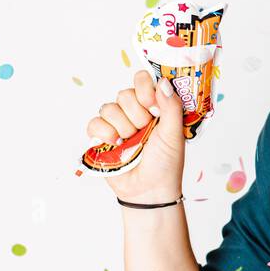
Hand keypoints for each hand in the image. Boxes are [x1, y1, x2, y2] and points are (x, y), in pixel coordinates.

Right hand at [85, 70, 185, 201]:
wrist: (150, 190)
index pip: (142, 81)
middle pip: (124, 94)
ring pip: (108, 108)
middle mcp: (134, 113)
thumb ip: (171, 106)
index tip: (153, 107)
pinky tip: (116, 144)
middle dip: (137, 115)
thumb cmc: (166, 163)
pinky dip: (105, 133)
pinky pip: (94, 123)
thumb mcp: (175, 133)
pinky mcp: (101, 138)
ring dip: (123, 126)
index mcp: (153, 108)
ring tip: (132, 142)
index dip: (144, 89)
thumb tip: (163, 81)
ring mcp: (116, 125)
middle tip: (145, 131)